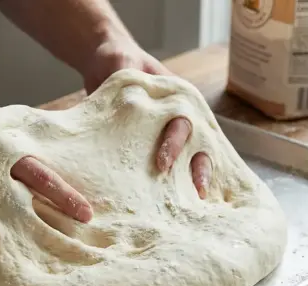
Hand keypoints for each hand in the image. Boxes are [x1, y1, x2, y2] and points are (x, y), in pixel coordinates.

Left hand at [81, 39, 212, 197]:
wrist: (107, 64)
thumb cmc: (119, 60)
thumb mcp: (121, 63)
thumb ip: (126, 75)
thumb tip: (128, 101)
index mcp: (177, 96)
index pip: (184, 121)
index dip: (176, 143)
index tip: (163, 163)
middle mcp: (180, 116)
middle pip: (198, 143)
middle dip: (198, 166)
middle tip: (196, 189)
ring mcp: (172, 133)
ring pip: (194, 155)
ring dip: (196, 177)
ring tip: (199, 199)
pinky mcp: (158, 146)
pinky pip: (175, 165)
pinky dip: (179, 183)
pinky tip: (184, 202)